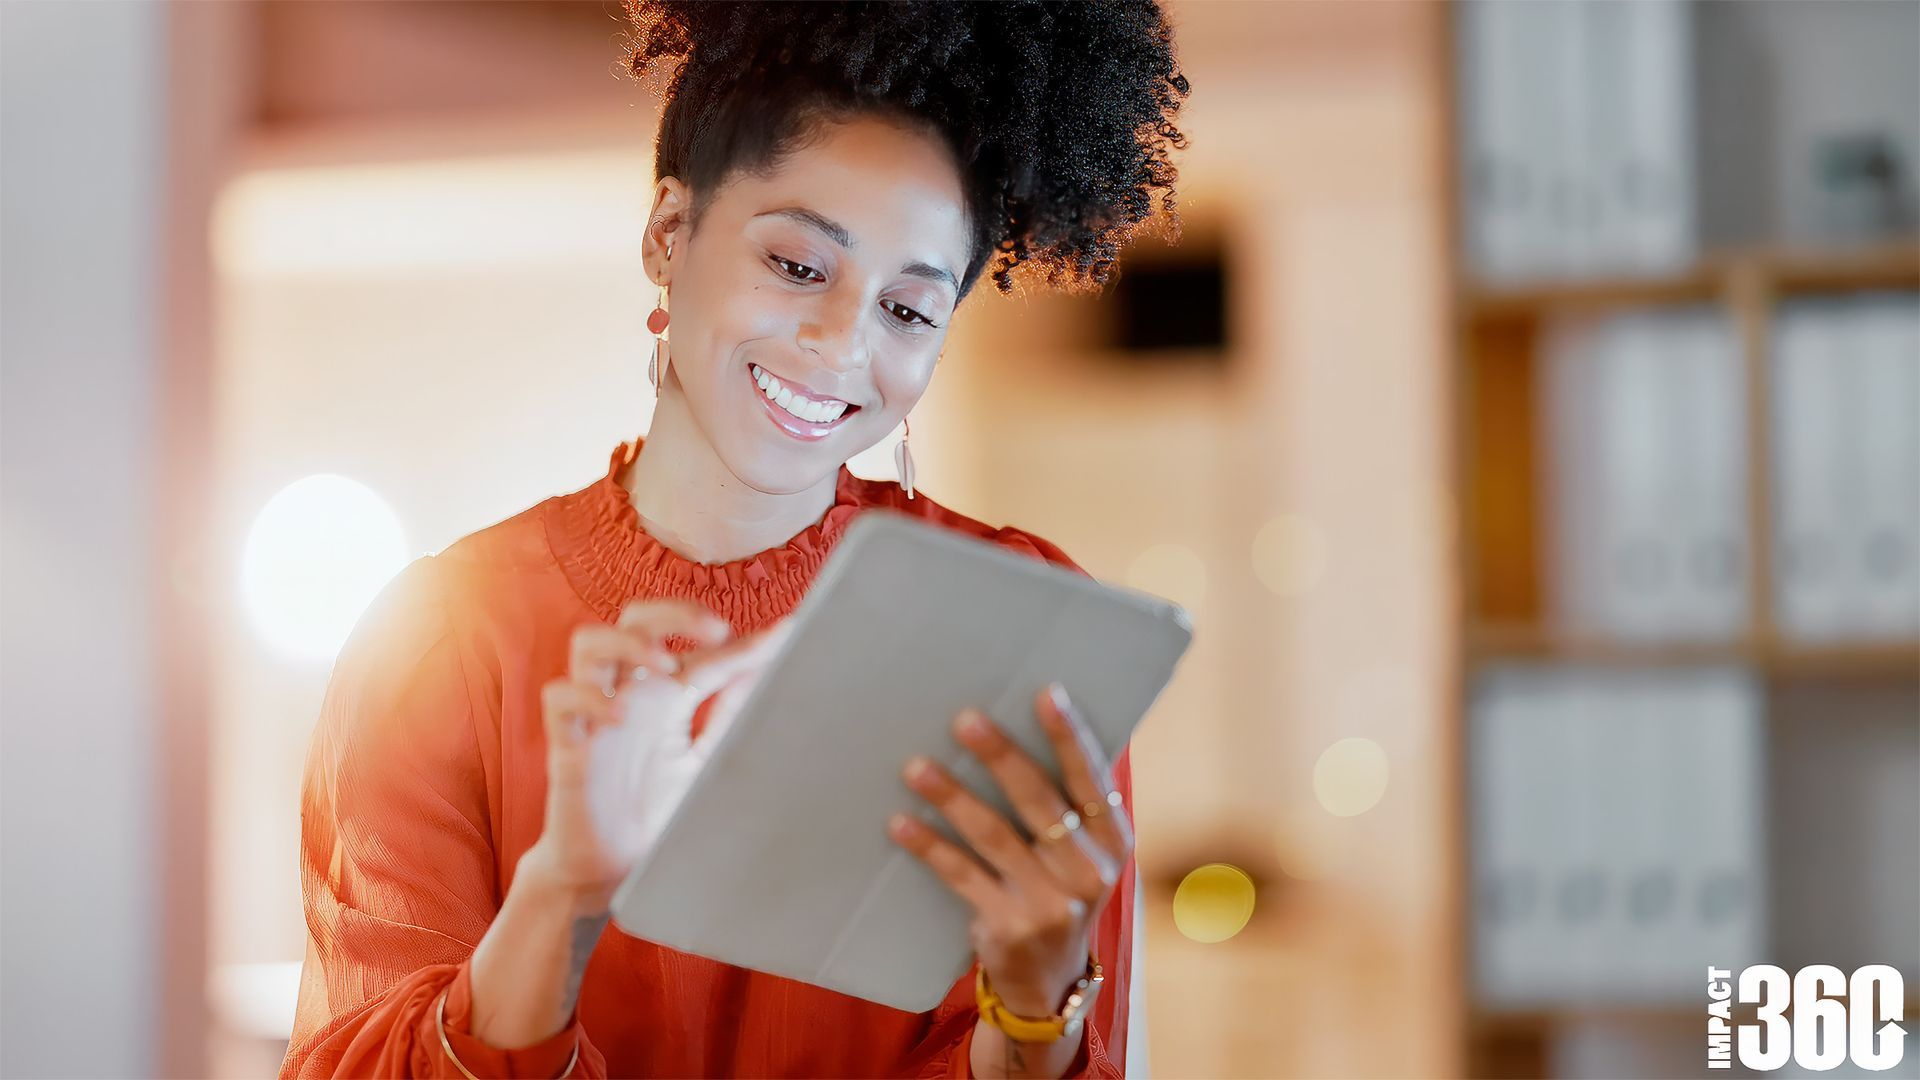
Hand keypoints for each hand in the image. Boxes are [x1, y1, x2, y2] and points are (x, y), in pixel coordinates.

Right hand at [526, 599, 790, 903]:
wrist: (609, 871)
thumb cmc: (653, 811)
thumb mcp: (706, 757)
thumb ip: (731, 713)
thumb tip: (771, 669)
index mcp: (666, 696)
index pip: (701, 650)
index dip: (743, 640)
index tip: (787, 633)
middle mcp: (630, 694)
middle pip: (637, 617)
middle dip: (675, 612)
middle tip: (717, 631)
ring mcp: (594, 714)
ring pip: (588, 642)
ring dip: (626, 642)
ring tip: (664, 664)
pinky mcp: (565, 744)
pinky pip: (559, 697)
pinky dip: (587, 697)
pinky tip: (619, 717)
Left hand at [887, 684, 1132, 1017]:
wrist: (1048, 979)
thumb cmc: (1059, 888)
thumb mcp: (1083, 852)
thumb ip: (1068, 802)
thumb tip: (1018, 723)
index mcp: (1113, 841)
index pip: (1092, 780)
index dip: (1069, 738)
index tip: (1047, 694)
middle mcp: (1089, 872)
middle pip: (1040, 803)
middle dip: (1001, 757)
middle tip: (965, 720)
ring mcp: (1050, 903)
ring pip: (994, 836)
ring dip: (953, 797)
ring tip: (916, 767)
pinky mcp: (1008, 926)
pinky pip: (962, 876)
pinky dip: (930, 847)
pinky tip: (901, 823)